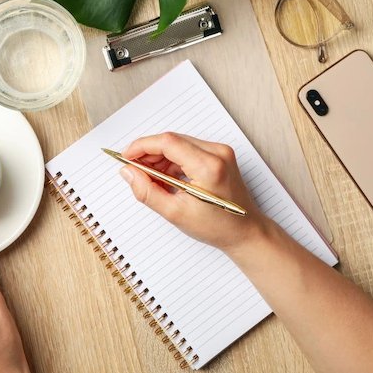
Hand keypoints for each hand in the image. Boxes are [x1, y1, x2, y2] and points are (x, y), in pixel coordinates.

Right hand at [120, 132, 273, 250]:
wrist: (246, 232)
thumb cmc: (217, 226)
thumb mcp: (176, 213)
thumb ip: (147, 191)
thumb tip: (128, 173)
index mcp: (209, 166)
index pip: (167, 142)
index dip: (142, 146)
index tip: (126, 156)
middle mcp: (217, 153)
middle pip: (172, 141)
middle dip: (149, 153)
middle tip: (133, 170)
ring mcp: (220, 152)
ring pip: (179, 144)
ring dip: (160, 158)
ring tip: (149, 179)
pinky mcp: (219, 156)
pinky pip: (188, 150)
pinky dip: (172, 161)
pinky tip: (164, 177)